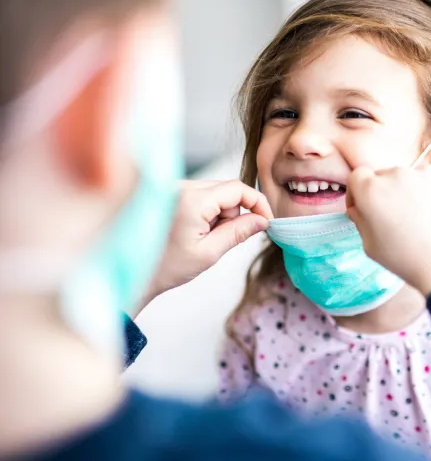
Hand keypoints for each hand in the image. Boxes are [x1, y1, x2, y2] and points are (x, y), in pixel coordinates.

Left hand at [132, 180, 271, 315]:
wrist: (135, 273)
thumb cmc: (167, 267)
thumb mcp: (210, 253)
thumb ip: (239, 232)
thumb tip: (263, 220)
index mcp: (192, 200)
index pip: (237, 188)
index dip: (258, 203)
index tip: (266, 221)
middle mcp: (180, 187)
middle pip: (227, 189)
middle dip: (234, 212)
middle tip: (222, 238)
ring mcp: (173, 187)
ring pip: (215, 192)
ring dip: (219, 213)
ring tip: (203, 237)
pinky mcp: (169, 192)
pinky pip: (201, 194)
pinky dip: (206, 211)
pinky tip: (193, 230)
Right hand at [346, 165, 430, 296]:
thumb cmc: (405, 259)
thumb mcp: (369, 245)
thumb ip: (359, 220)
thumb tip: (358, 207)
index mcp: (370, 190)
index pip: (358, 176)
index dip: (358, 191)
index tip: (363, 206)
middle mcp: (395, 174)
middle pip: (383, 176)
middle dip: (384, 192)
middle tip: (395, 217)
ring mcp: (423, 173)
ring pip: (408, 177)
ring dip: (407, 191)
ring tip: (418, 218)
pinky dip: (430, 192)